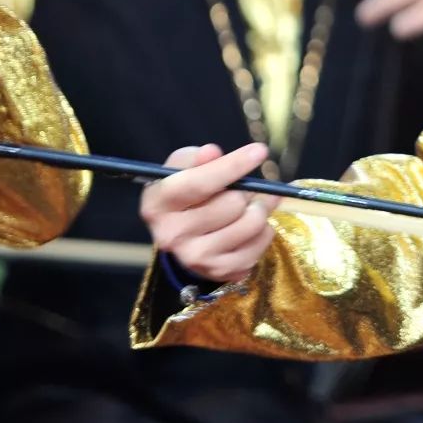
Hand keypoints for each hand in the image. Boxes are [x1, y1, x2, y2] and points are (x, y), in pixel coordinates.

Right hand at [140, 143, 279, 281]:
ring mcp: (195, 258)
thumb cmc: (184, 193)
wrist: (181, 235)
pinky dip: (264, 230)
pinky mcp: (219, 272)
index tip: (259, 151)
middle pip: (232, 203)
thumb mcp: (181, 169)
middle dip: (247, 190)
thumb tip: (211, 152)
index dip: (232, 165)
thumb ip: (195, 158)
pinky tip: (249, 226)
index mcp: (157, 205)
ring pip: (251, 223)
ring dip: (260, 208)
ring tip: (251, 205)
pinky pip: (261, 243)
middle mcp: (171, 236)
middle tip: (248, 188)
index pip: (199, 184)